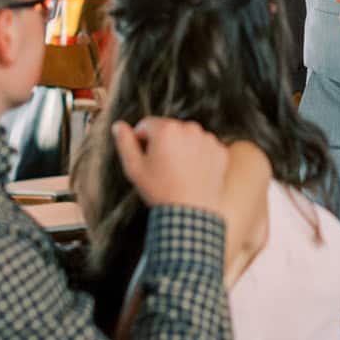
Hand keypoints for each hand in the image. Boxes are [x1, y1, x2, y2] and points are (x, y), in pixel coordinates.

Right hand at [112, 117, 229, 212]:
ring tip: (177, 172)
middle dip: (163, 143)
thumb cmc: (160, 191)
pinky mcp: (220, 151)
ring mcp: (207, 139)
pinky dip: (198, 156)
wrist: (190, 214)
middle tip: (161, 168)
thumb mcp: (134, 169)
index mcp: (166, 129)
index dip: (141, 140)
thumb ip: (125, 143)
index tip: (145, 158)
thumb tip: (119, 125)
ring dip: (181, 148)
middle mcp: (189, 128)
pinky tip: (192, 174)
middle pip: (169, 129)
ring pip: (187, 137)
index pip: (147, 125)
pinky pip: (204, 147)